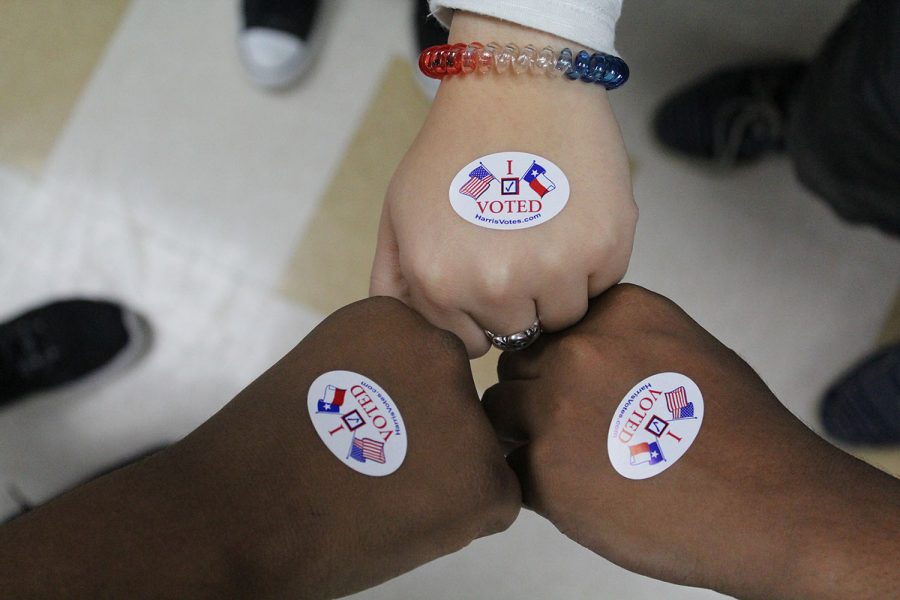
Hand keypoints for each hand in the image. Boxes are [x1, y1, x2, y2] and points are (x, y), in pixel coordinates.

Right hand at [0, 297, 519, 598]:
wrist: (237, 516)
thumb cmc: (264, 453)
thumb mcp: (326, 370)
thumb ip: (383, 368)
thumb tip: (424, 401)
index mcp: (397, 317)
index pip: (431, 366)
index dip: (403, 411)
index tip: (362, 434)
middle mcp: (440, 350)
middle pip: (460, 405)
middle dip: (433, 441)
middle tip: (379, 470)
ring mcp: (466, 411)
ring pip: (479, 453)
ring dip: (447, 479)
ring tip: (386, 496)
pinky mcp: (484, 477)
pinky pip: (495, 500)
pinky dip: (460, 520)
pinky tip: (404, 520)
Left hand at [370, 12, 636, 356]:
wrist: (517, 83)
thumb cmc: (453, 148)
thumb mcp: (399, 212)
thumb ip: (394, 283)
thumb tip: (408, 335)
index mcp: (438, 281)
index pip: (470, 343)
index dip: (478, 311)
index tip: (484, 273)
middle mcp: (495, 285)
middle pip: (517, 333)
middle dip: (516, 301)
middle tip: (516, 248)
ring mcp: (555, 268)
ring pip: (563, 316)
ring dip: (557, 286)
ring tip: (545, 233)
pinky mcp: (606, 246)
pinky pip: (603, 286)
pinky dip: (592, 262)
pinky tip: (572, 219)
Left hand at [482, 284, 899, 599]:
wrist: (773, 505)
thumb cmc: (740, 433)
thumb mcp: (682, 347)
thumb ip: (618, 338)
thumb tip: (566, 347)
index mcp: (615, 312)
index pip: (547, 328)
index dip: (555, 363)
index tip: (578, 389)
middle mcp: (578, 351)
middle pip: (516, 367)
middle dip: (534, 396)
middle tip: (576, 431)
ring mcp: (557, 410)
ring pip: (500, 414)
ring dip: (524, 436)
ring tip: (578, 462)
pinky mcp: (547, 471)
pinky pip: (511, 469)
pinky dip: (535, 484)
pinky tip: (584, 493)